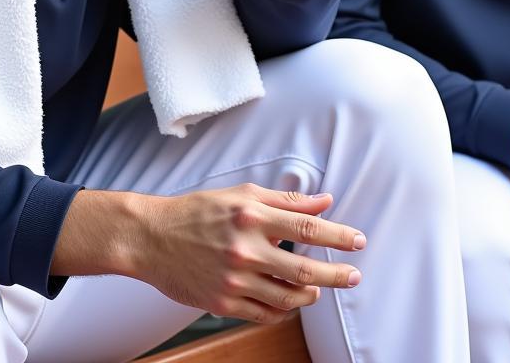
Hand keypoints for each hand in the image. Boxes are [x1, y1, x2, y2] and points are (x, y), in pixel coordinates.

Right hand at [53, 184, 364, 324]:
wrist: (151, 237)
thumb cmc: (198, 211)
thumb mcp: (242, 194)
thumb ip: (285, 199)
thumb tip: (324, 200)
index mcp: (251, 215)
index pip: (306, 226)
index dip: (337, 235)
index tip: (358, 240)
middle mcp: (246, 248)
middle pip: (304, 268)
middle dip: (336, 274)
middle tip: (354, 276)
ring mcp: (235, 279)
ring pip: (287, 296)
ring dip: (310, 293)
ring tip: (318, 288)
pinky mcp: (223, 303)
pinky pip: (264, 314)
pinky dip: (283, 310)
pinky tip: (289, 300)